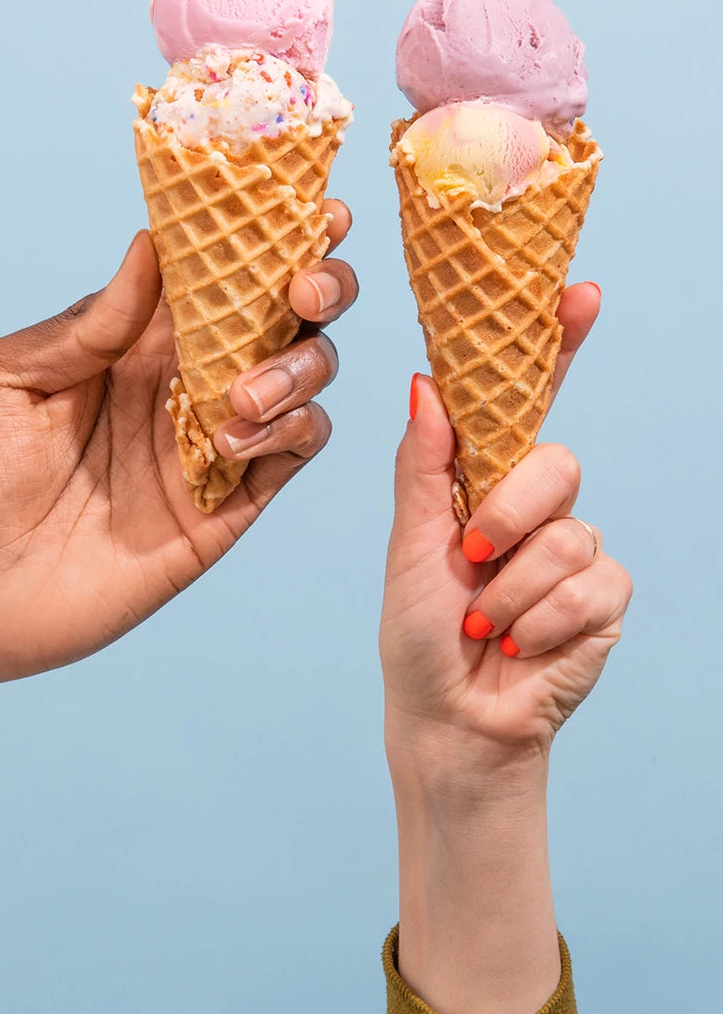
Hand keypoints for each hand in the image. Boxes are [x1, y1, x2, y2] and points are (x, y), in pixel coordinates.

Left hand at [0, 205, 356, 681]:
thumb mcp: (13, 379)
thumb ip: (95, 323)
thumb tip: (154, 242)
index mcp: (136, 337)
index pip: (223, 270)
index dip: (277, 233)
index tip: (316, 207)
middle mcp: (186, 381)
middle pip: (288, 319)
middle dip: (321, 288)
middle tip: (301, 295)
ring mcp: (210, 443)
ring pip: (307, 380)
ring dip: (298, 370)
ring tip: (240, 393)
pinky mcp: (223, 509)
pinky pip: (292, 456)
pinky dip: (289, 434)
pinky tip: (233, 440)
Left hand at [381, 283, 632, 1013]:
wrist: (452, 721)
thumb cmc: (420, 635)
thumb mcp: (409, 545)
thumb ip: (424, 466)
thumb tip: (423, 381)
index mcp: (487, 480)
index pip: (528, 401)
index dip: (556, 345)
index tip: (579, 292)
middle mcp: (538, 506)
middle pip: (556, 463)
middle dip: (509, 516)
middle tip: (473, 561)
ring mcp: (576, 551)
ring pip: (569, 534)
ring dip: (514, 591)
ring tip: (487, 623)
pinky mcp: (604, 599)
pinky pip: (590, 586)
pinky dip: (542, 624)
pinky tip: (522, 647)